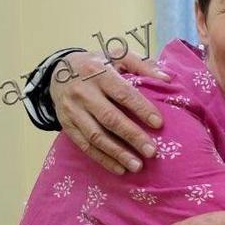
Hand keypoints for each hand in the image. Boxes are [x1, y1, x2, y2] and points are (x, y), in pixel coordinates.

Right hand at [51, 50, 169, 173]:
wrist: (57, 71)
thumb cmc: (96, 64)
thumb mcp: (116, 56)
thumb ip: (141, 65)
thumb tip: (166, 79)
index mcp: (98, 73)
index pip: (122, 93)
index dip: (141, 109)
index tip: (158, 123)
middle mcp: (83, 92)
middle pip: (109, 118)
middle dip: (132, 136)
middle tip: (151, 151)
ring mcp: (72, 110)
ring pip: (96, 136)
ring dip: (117, 153)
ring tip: (137, 166)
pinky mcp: (66, 125)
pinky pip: (85, 146)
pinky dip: (103, 159)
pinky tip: (119, 169)